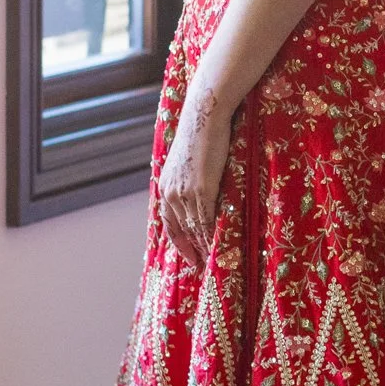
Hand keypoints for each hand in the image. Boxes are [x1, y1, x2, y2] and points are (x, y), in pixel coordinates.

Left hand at [158, 83, 234, 270]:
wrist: (204, 117)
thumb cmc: (199, 135)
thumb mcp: (185, 162)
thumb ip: (187, 181)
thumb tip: (198, 194)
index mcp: (164, 187)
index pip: (169, 224)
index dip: (179, 244)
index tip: (189, 258)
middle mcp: (170, 193)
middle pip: (182, 230)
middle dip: (193, 250)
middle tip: (203, 268)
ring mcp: (185, 192)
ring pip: (194, 228)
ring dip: (204, 246)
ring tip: (214, 261)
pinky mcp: (202, 189)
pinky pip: (206, 219)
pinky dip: (212, 235)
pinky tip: (219, 244)